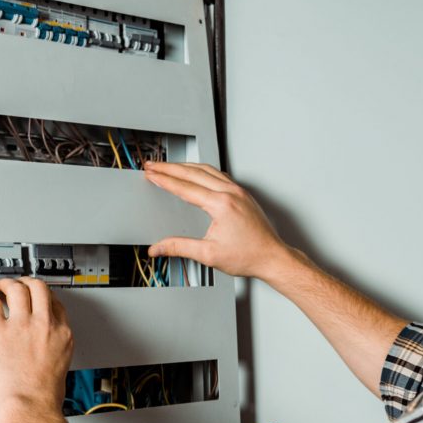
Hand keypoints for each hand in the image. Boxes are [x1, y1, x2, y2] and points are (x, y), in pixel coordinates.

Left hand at [0, 278, 73, 422]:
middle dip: (28, 283)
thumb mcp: (59, 368)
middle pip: (39, 289)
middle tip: (19, 285)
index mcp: (62, 336)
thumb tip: (39, 349)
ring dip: (8, 284)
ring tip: (0, 287)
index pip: (56, 304)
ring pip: (17, 289)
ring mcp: (21, 326)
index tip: (37, 298)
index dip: (44, 297)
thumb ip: (51, 351)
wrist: (29, 409)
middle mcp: (44, 325)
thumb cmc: (41, 399)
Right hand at [143, 161, 290, 280]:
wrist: (272, 257)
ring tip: (169, 165)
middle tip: (153, 165)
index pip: (185, 187)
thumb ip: (179, 248)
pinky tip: (197, 172)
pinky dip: (203, 170)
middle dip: (170, 167)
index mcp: (221, 204)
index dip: (164, 180)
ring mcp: (239, 192)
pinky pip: (219, 175)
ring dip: (186, 166)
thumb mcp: (208, 254)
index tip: (151, 174)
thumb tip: (159, 248)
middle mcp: (231, 193)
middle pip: (193, 173)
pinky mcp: (243, 195)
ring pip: (207, 170)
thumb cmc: (248, 256)